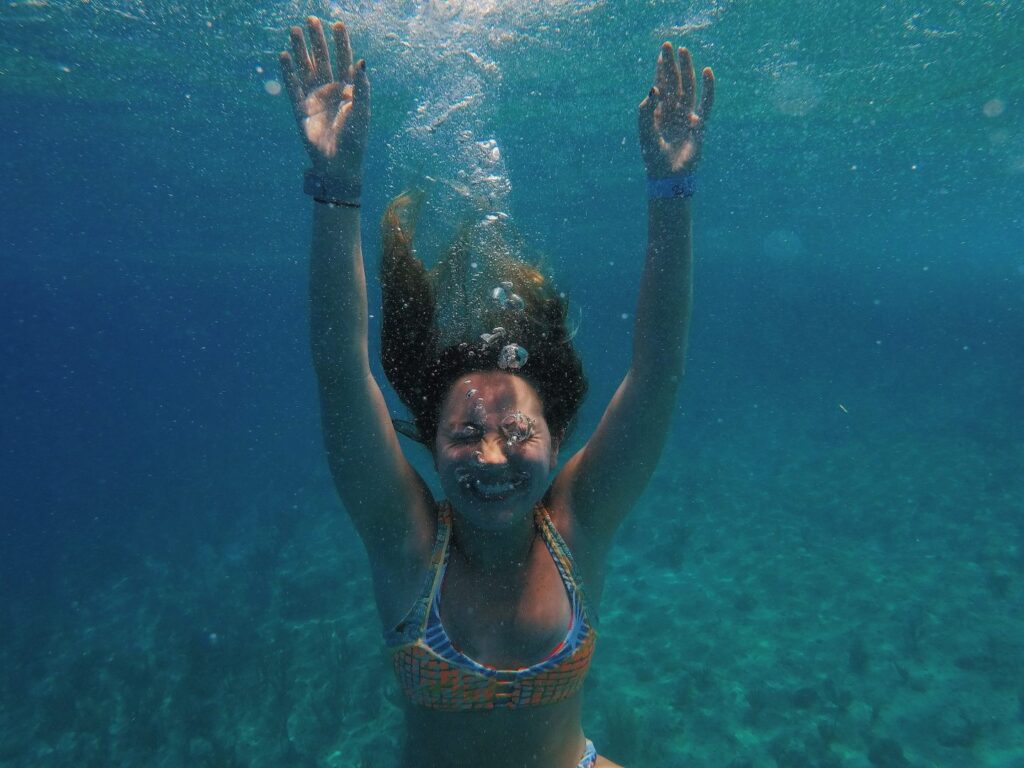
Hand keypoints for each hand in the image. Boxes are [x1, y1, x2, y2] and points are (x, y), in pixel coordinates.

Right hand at [279, 16, 369, 181]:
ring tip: (294, 30)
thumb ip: (361, 86)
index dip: (341, 43)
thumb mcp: (361, 111)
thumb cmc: (355, 140)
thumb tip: (362, 60)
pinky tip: (284, 55)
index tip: (337, 24)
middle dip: (317, 40)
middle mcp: (331, 91)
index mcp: (348, 90)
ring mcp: (315, 99)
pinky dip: (288, 72)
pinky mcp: (301, 109)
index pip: (344, 60)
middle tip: (311, 19)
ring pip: (306, 68)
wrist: (338, 165)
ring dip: (300, 50)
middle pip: (322, 59)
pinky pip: (293, 86)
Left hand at [638, 42, 713, 177]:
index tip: (662, 54)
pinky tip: (707, 72)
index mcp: (658, 114)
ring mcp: (687, 117)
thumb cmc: (653, 157)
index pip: (660, 87)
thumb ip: (646, 111)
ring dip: (687, 70)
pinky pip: (705, 102)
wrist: (668, 176)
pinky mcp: (700, 125)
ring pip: (688, 88)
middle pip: (674, 83)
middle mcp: (673, 113)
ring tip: (685, 51)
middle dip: (672, 65)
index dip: (661, 70)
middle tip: (670, 45)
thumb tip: (653, 88)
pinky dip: (708, 88)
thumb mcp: (645, 132)